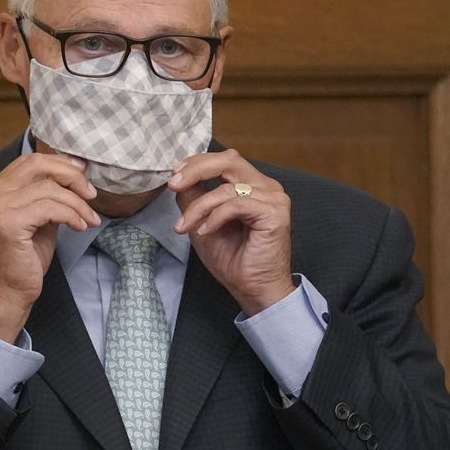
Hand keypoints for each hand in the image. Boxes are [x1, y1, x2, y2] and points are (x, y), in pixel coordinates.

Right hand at [0, 153, 99, 340]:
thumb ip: (48, 198)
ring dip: (77, 203)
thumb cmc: (22, 262)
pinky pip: (50, 208)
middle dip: (71, 176)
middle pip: (37, 165)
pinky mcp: (8, 224)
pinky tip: (80, 227)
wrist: (6, 295)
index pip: (29, 161)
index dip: (60, 164)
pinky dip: (71, 215)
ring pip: (49, 189)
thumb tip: (76, 175)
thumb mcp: (37, 221)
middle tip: (91, 194)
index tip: (83, 174)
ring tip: (89, 219)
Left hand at [168, 149, 294, 315]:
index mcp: (252, 185)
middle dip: (196, 169)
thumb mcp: (202, 223)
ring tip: (186, 227)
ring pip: (227, 188)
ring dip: (200, 207)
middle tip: (174, 184)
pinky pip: (237, 204)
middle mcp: (266, 187)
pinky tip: (206, 232)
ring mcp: (273, 198)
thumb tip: (179, 178)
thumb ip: (194, 198)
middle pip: (229, 160)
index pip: (224, 160)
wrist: (252, 289)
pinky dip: (216, 217)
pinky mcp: (275, 213)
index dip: (197, 163)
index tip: (174, 176)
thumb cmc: (232, 260)